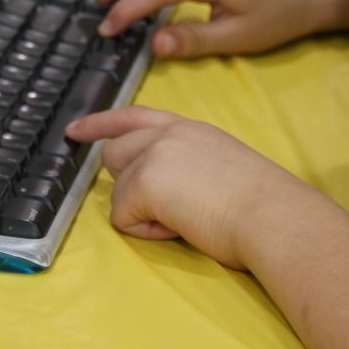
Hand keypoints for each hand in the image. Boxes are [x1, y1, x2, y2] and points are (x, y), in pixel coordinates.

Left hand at [65, 105, 306, 269]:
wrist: (273, 215)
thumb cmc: (262, 205)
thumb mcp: (221, 164)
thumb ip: (186, 162)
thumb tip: (164, 185)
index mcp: (189, 127)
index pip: (134, 116)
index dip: (100, 123)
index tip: (75, 130)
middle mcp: (168, 132)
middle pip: (114, 153)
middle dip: (128, 184)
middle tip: (163, 208)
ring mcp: (154, 154)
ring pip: (117, 189)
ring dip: (142, 211)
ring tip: (185, 218)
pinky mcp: (145, 182)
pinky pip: (123, 217)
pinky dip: (147, 232)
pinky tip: (180, 228)